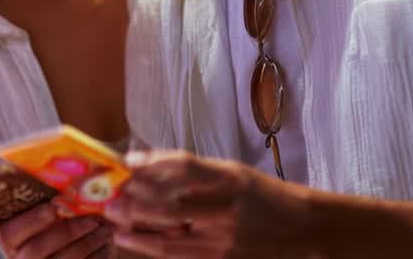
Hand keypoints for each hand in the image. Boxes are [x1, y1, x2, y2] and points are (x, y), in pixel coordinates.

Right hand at [0, 203, 114, 257]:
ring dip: (87, 244)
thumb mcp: (50, 223)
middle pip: (36, 249)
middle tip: (92, 220)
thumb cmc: (59, 235)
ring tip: (105, 231)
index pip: (9, 234)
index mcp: (11, 245)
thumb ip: (51, 212)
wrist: (67, 254)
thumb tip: (64, 196)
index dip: (31, 221)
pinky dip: (96, 258)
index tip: (54, 207)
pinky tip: (106, 246)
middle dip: (67, 232)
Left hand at [104, 150, 312, 257]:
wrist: (303, 230)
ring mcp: (224, 239)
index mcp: (230, 177)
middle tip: (110, 196)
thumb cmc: (262, 196)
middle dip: (134, 199)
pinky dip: (151, 247)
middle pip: (171, 202)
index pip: (185, 166)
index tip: (127, 162)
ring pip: (169, 234)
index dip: (152, 163)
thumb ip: (194, 171)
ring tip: (113, 219)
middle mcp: (227, 208)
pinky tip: (132, 240)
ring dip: (136, 227)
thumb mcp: (232, 172)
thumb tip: (145, 164)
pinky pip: (179, 255)